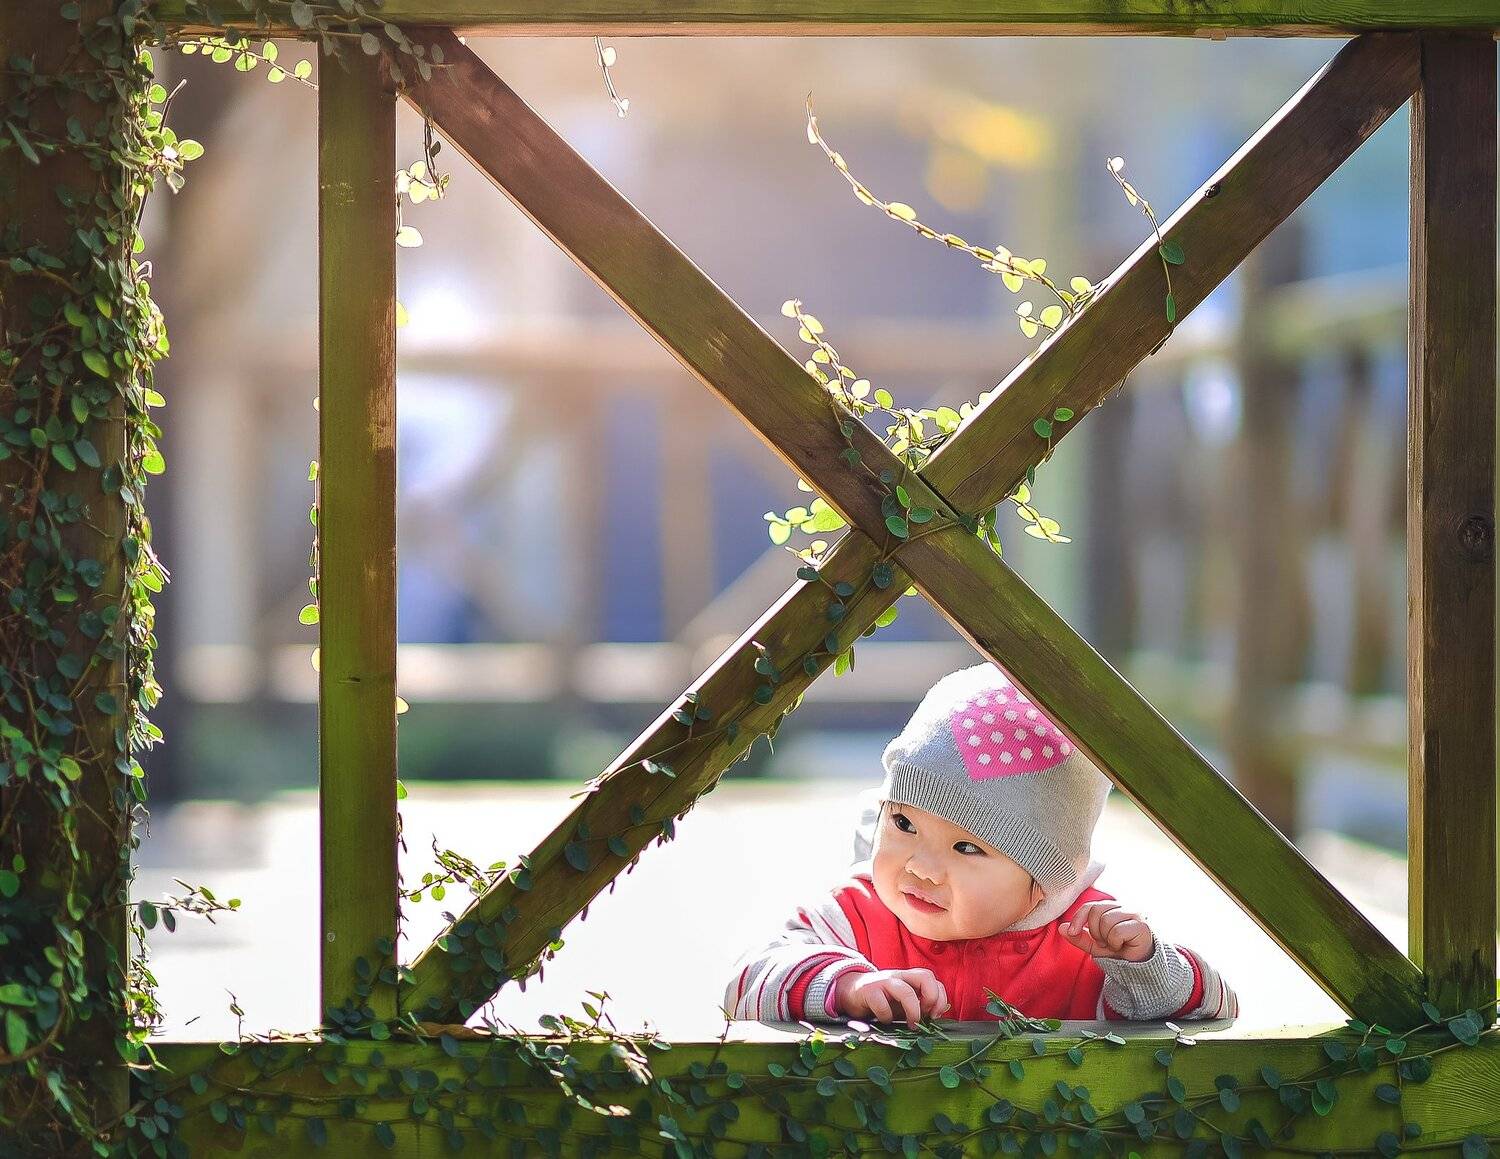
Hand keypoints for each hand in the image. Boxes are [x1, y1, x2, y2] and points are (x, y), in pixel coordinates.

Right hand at [834, 968, 949, 1025]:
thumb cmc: (882, 999)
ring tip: (911, 1026)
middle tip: (926, 1016)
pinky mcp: (868, 991)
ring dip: (913, 1011)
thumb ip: (920, 1004)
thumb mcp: (903, 1002)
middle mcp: (898, 976)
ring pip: (905, 990)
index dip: (939, 997)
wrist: (851, 992)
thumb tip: (939, 1011)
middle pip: (925, 976)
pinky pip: (882, 1003)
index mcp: (909, 978)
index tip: (934, 1015)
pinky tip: (885, 1021)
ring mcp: (883, 982)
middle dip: (931, 998)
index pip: (932, 979)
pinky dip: (886, 1017)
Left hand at [1058, 901, 1153, 961]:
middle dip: (1095, 932)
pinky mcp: (1142, 926)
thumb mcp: (1093, 945)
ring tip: (1115, 944)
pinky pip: (1117, 931)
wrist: (1138, 966)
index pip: (1090, 906)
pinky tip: (1123, 946)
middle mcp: (1124, 907)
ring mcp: (1135, 914)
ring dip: (1106, 938)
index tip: (1072, 932)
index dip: (1078, 918)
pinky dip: (1115, 943)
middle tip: (1105, 942)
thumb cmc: (1118, 952)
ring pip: (1106, 921)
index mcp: (1112, 907)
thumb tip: (1061, 928)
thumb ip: (1078, 937)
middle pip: (1096, 911)